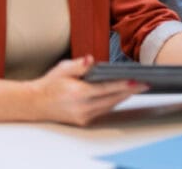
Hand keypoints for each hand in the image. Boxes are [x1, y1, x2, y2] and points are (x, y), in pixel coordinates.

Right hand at [30, 55, 147, 125]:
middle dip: (130, 91)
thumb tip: (92, 60)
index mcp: (78, 94)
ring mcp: (83, 117)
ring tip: (139, 86)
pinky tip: (123, 93)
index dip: (124, 85)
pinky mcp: (84, 121)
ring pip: (110, 106)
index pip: (107, 89)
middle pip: (113, 99)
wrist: (35, 103)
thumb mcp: (63, 69)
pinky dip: (114, 101)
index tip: (138, 81)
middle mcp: (82, 108)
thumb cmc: (50, 83)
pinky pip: (104, 110)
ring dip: (124, 96)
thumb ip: (79, 65)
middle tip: (146, 83)